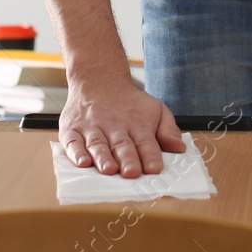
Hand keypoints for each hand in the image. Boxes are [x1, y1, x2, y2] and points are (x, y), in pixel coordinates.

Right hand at [59, 77, 185, 177]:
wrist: (98, 79)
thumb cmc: (129, 103)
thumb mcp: (155, 109)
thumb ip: (168, 129)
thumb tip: (179, 147)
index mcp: (137, 123)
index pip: (145, 142)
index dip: (150, 155)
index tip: (155, 169)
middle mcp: (114, 125)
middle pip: (122, 145)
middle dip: (127, 159)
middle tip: (132, 172)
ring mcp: (92, 127)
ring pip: (98, 144)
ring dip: (103, 157)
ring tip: (109, 169)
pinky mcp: (72, 129)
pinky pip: (72, 142)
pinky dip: (76, 152)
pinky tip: (82, 161)